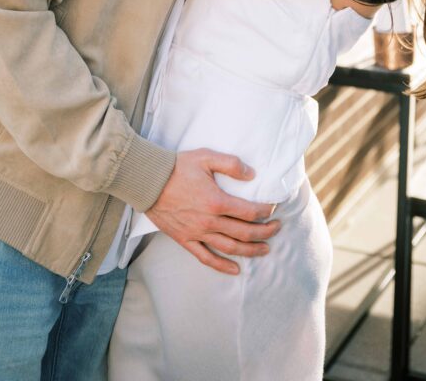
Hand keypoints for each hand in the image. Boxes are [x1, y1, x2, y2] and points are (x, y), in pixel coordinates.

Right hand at [146, 148, 280, 274]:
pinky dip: (222, 266)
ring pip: (230, 248)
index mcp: (217, 201)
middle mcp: (210, 221)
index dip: (265, 212)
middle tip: (277, 229)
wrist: (148, 181)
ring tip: (265, 249)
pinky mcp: (185, 239)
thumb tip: (252, 174)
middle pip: (244, 233)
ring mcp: (197, 233)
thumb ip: (231, 164)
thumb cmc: (177, 167)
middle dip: (264, 232)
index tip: (273, 210)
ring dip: (250, 250)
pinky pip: (206, 257)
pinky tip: (235, 269)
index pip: (249, 212)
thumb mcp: (206, 157)